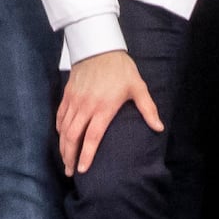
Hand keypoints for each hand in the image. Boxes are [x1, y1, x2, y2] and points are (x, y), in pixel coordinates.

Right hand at [54, 48, 159, 169]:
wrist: (99, 46)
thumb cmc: (121, 68)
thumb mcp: (138, 87)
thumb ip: (148, 109)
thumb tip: (159, 128)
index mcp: (104, 107)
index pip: (92, 137)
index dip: (86, 155)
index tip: (83, 170)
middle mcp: (86, 106)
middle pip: (73, 137)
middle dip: (70, 156)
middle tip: (71, 172)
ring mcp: (74, 101)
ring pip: (64, 129)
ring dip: (63, 147)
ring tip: (66, 162)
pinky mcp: (67, 95)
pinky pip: (60, 117)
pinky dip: (59, 130)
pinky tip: (61, 139)